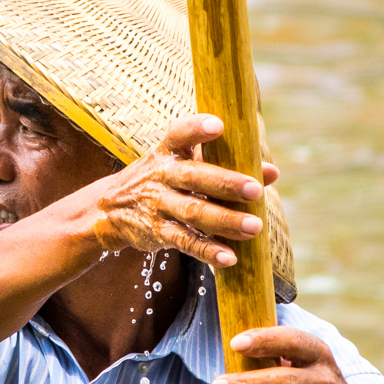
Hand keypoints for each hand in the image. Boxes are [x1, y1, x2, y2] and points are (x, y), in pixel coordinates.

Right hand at [93, 114, 278, 266]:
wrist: (110, 210)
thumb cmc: (161, 181)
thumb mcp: (181, 164)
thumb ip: (224, 165)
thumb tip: (273, 173)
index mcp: (167, 152)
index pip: (179, 134)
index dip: (196, 129)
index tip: (218, 126)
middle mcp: (160, 176)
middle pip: (193, 177)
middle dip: (225, 183)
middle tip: (256, 190)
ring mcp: (157, 205)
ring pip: (192, 212)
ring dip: (225, 220)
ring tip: (254, 228)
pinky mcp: (156, 232)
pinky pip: (184, 242)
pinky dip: (207, 250)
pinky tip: (229, 257)